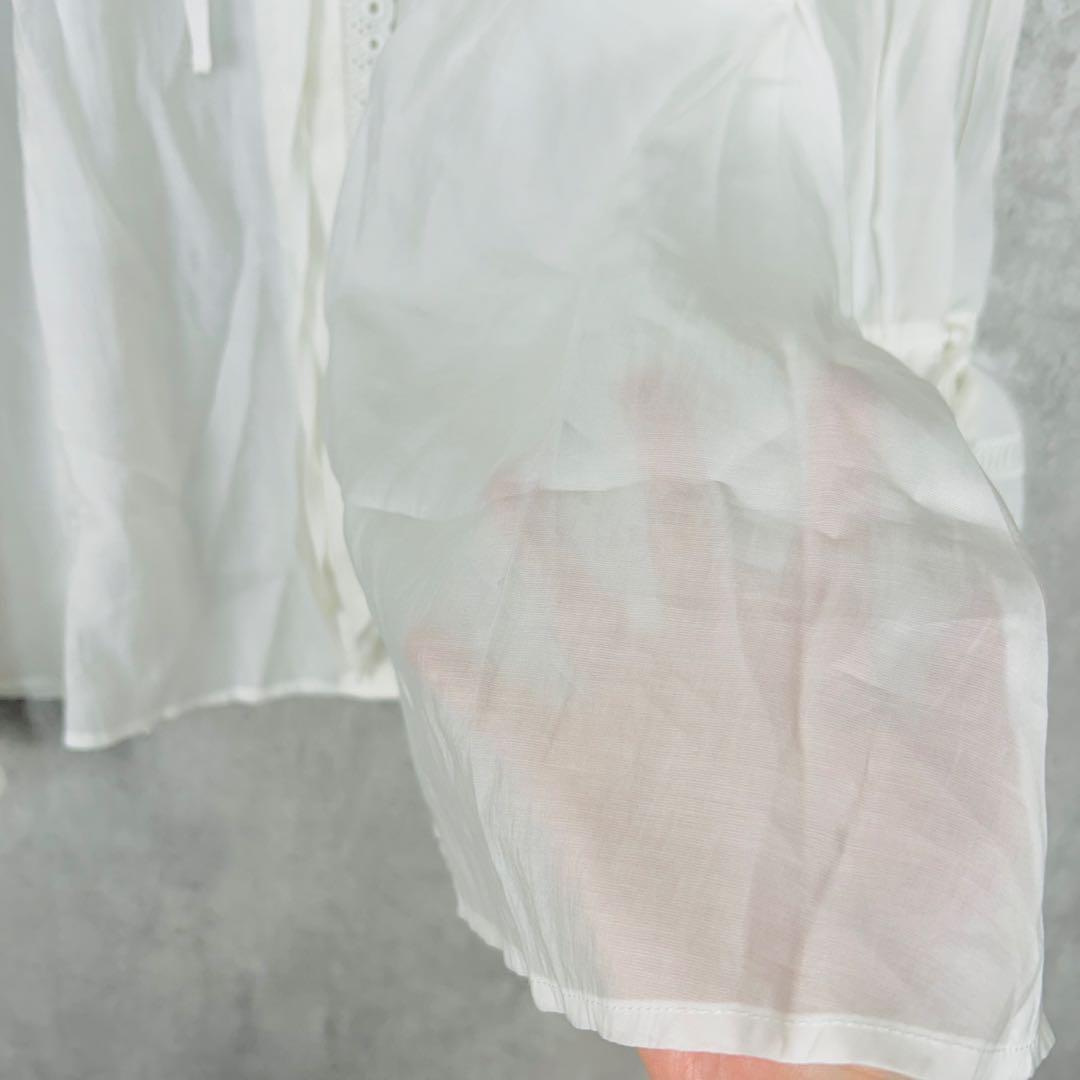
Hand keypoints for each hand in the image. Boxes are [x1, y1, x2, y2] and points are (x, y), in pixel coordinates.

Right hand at [403, 356, 1029, 1057]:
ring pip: (583, 612)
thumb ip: (951, 669)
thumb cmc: (891, 919)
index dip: (822, 449)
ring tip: (509, 482)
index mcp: (805, 669)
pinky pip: (509, 721)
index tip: (809, 364)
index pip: (817, 534)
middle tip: (644, 378)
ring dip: (544, 550)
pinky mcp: (580, 785)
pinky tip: (428, 634)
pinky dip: (467, 681)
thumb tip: (958, 562)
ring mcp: (642, 724)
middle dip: (665, 459)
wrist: (807, 1033)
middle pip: (685, 544)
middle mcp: (718, 676)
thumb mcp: (949, 781)